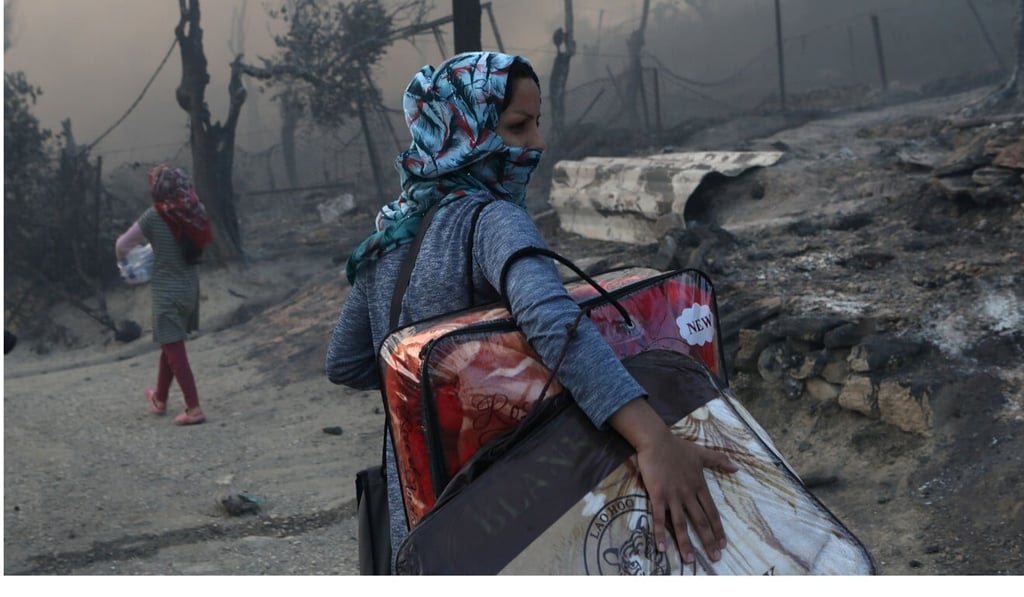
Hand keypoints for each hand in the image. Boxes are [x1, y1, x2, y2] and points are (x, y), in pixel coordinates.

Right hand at [634, 428, 737, 563]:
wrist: (656, 440)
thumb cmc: (677, 447)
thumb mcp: (701, 453)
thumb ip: (719, 461)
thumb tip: (737, 468)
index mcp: (699, 485)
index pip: (712, 512)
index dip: (718, 529)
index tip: (723, 544)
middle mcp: (688, 493)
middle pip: (700, 522)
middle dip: (708, 541)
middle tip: (715, 558)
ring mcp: (672, 496)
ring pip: (681, 524)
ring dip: (685, 543)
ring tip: (690, 561)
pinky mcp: (657, 495)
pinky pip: (658, 518)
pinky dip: (660, 533)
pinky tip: (662, 548)